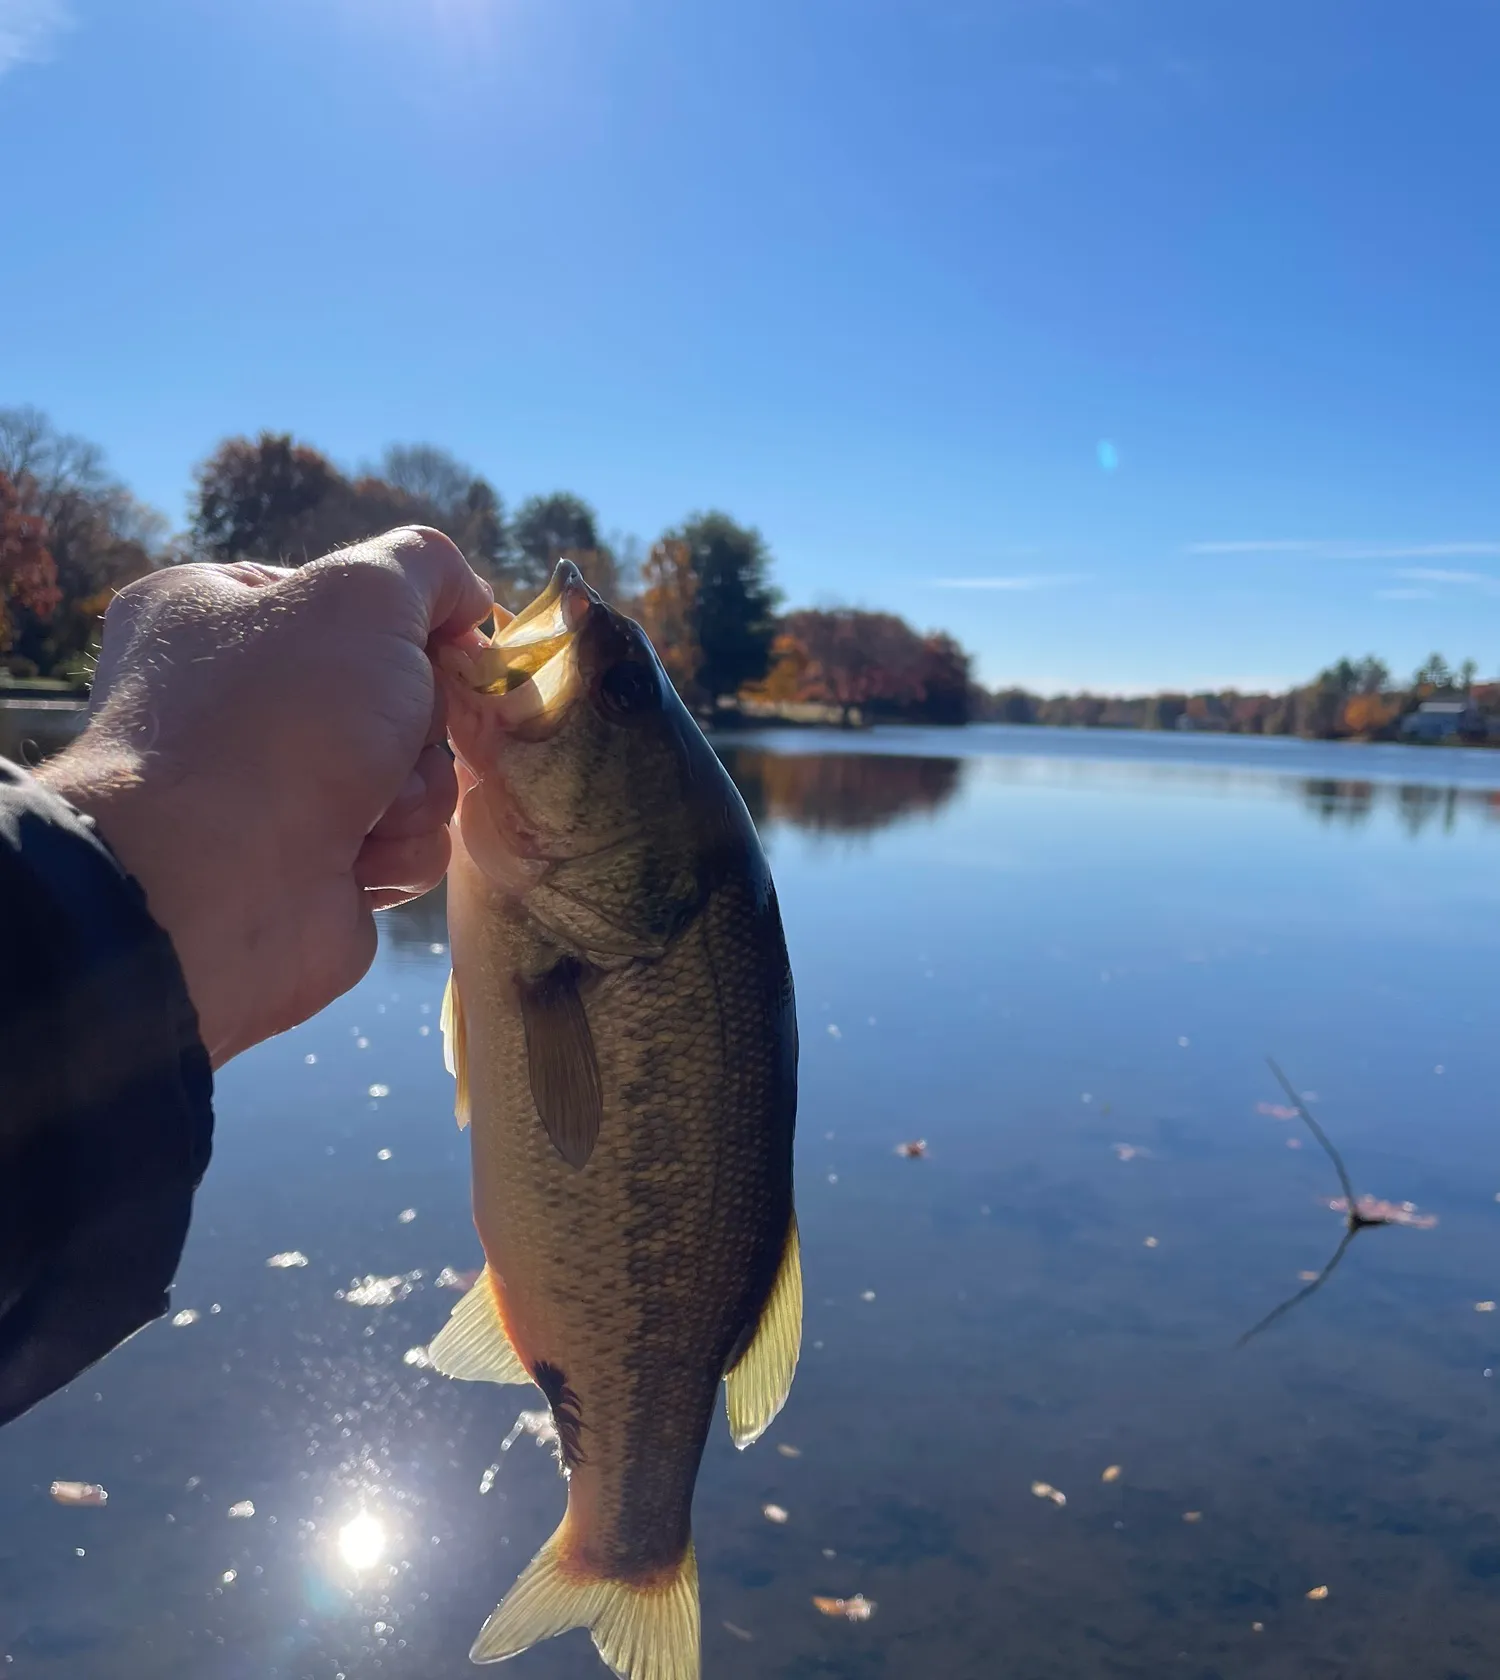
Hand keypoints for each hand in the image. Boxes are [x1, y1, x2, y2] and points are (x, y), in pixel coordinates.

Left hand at [39, 527, 493, 1066]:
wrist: (220, 887)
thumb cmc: (281, 718)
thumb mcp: (363, 595)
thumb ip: (427, 566)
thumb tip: (470, 601)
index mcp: (214, 614)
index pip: (349, 600)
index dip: (411, 624)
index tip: (452, 643)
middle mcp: (238, 700)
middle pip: (397, 691)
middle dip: (420, 720)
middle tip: (400, 732)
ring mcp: (276, 791)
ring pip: (414, 772)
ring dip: (415, 790)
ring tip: (366, 808)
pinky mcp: (317, 867)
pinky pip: (405, 842)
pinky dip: (398, 848)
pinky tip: (358, 859)